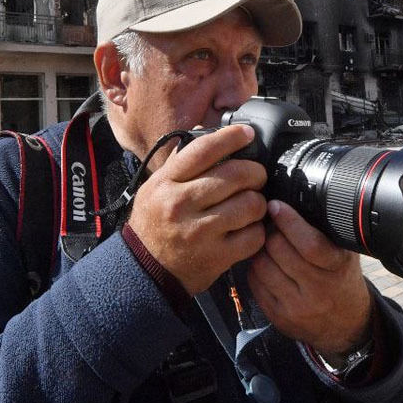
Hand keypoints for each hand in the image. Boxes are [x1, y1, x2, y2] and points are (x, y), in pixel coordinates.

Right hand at [127, 124, 267, 294]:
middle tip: (256, 177)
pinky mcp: (216, 256)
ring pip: (249, 204)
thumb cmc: (154, 224)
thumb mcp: (155, 188)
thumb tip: (205, 132)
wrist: (144, 270)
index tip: (248, 134)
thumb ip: (180, 162)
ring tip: (252, 205)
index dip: (231, 137)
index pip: (203, 150)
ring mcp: (199, 232)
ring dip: (258, 202)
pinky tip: (248, 229)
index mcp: (166, 183)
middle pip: (235, 175)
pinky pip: (253, 236)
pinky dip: (257, 231)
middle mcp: (181, 204)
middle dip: (255, 173)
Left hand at [248, 200, 372, 354]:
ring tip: (267, 243)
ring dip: (260, 249)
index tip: (276, 206)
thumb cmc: (342, 280)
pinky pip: (255, 284)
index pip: (309, 243)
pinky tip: (265, 263)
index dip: (288, 221)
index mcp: (337, 268)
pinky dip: (256, 268)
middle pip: (279, 251)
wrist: (346, 325)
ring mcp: (297, 307)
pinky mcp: (279, 318)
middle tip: (269, 223)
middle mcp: (318, 290)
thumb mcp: (345, 253)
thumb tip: (295, 200)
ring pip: (262, 265)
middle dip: (271, 231)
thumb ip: (327, 231)